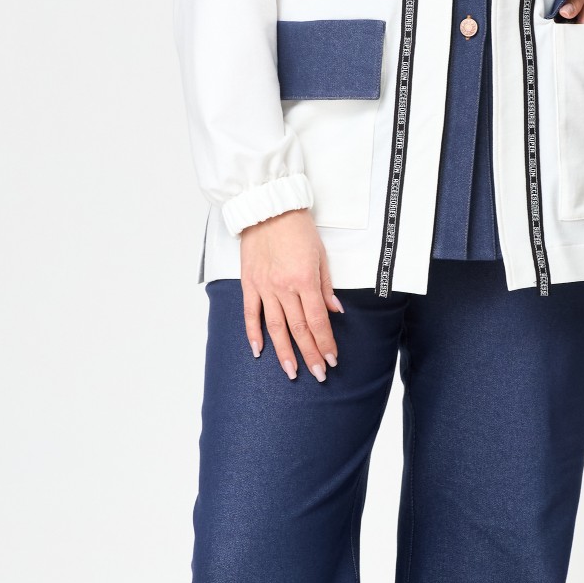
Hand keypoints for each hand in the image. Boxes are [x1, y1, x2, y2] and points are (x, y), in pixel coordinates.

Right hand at [239, 207, 342, 381]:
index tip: (332, 359)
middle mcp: (283, 288)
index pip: (317, 320)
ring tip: (291, 372)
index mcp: (305, 281)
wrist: (269, 208)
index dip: (325, 342)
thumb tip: (334, 311)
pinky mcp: (249, 283)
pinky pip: (250, 313)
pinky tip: (258, 351)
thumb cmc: (298, 229)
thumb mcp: (321, 256)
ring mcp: (264, 287)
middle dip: (310, 354)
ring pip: (275, 327)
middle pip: (298, 329)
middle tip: (318, 374)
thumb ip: (326, 287)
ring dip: (284, 352)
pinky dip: (253, 334)